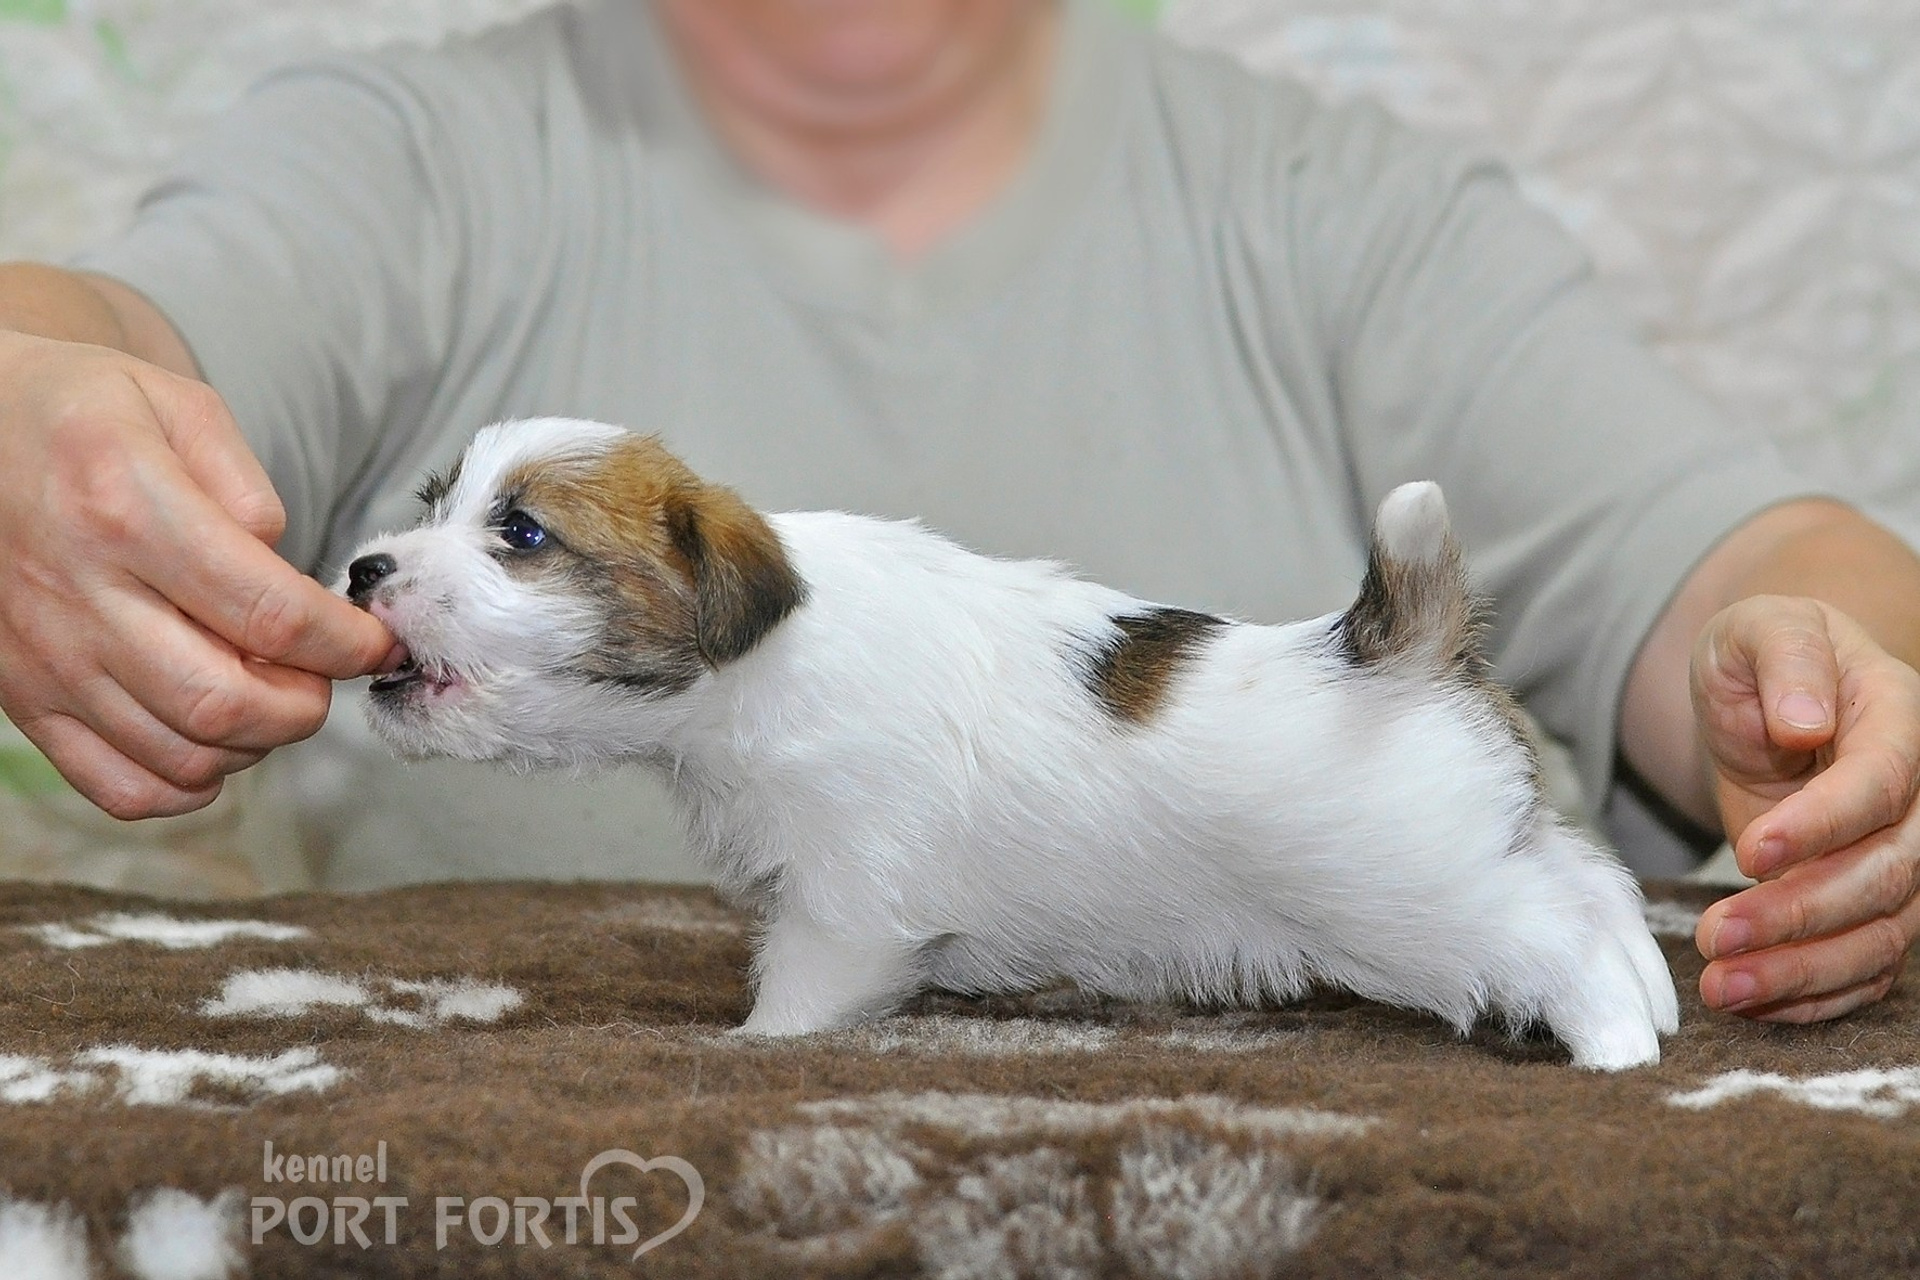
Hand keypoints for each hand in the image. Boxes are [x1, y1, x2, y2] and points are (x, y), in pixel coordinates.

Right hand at [0, 330, 396, 818]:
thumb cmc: (83, 412)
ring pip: (182, 754)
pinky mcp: (21, 698)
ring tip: (268, 696)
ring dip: (256, 744)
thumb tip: (292, 577)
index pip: (269, 613)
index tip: (374, 642)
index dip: (345, 643)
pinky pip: (120, 787)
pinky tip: (212, 737)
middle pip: (225, 703)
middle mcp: (78, 592)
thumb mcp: (176, 404)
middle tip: (321, 675)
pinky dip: (188, 784)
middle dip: (305, 705)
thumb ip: (249, 489)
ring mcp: (44, 656)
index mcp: (125, 508)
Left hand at [1692, 595, 1919, 1020]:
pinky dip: (1813, 995)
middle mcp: (1918, 800)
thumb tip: (1807, 722)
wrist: (1769, 695)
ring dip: (1802, 970)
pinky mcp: (1871, 902)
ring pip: (1880, 934)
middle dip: (1801, 913)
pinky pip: (1865, 966)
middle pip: (1886, 875)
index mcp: (1900, 722)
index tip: (1749, 852)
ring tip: (1721, 988)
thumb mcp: (1760, 628)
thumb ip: (1786, 660)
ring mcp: (1901, 857)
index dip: (1821, 825)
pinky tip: (1753, 1003)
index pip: (1880, 786)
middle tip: (1716, 935)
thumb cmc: (1764, 655)